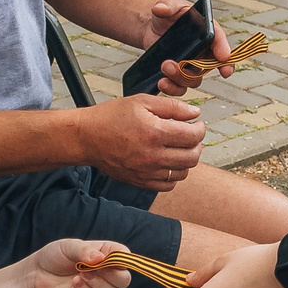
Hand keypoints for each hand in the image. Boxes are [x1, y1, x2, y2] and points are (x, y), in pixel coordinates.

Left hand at [23, 239, 132, 287]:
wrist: (36, 274)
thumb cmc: (55, 256)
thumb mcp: (68, 246)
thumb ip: (85, 250)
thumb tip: (100, 259)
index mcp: (106, 255)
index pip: (125, 257)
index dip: (122, 259)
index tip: (108, 258)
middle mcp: (106, 273)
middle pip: (124, 280)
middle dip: (113, 275)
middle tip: (95, 267)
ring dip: (98, 284)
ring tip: (81, 274)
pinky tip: (74, 282)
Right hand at [79, 93, 205, 190]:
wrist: (87, 137)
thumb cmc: (112, 117)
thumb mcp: (142, 102)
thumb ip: (172, 107)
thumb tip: (195, 113)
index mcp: (154, 132)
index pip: (193, 136)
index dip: (200, 129)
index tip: (196, 124)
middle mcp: (152, 155)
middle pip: (192, 157)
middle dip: (197, 144)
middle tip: (191, 136)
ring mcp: (146, 171)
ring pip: (183, 173)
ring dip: (187, 160)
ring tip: (179, 148)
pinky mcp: (140, 181)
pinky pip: (168, 185)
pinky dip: (174, 175)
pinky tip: (168, 161)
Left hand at [146, 0, 233, 96]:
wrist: (153, 27)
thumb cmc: (169, 14)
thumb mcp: (170, 3)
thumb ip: (168, 3)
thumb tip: (161, 9)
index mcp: (208, 32)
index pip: (220, 41)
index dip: (225, 51)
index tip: (223, 59)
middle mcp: (205, 51)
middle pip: (208, 68)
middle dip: (193, 70)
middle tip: (170, 64)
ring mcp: (193, 65)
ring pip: (194, 80)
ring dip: (179, 79)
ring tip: (163, 67)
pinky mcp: (179, 75)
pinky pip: (181, 88)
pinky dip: (172, 89)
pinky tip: (161, 83)